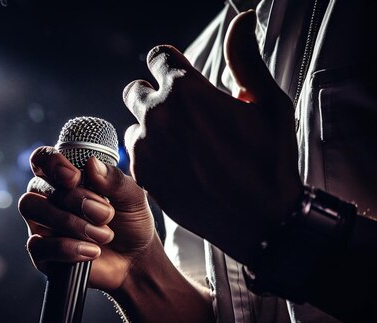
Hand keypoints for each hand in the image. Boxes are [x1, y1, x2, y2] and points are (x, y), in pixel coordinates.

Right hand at [18, 146, 157, 290]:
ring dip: (70, 222)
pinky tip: (92, 251)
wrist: (134, 261)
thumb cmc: (129, 223)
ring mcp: (40, 225)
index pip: (41, 159)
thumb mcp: (132, 198)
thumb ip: (114, 179)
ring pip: (33, 210)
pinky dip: (67, 248)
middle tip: (106, 214)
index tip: (75, 177)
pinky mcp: (41, 254)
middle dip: (74, 199)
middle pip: (38, 186)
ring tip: (104, 235)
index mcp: (65, 178)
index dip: (51, 163)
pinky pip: (37, 245)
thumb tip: (91, 164)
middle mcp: (47, 199)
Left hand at [122, 10, 302, 264]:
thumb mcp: (269, 103)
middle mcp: (157, 116)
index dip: (171, 64)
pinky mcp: (143, 175)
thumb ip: (245, 58)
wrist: (261, 221)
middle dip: (156, 94)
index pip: (158, 57)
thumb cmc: (270, 161)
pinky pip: (135, 153)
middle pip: (136, 89)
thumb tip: (241, 19)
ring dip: (152, 126)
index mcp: (185, 91)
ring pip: (135, 123)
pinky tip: (178, 164)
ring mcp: (146, 148)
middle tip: (183, 111)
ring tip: (184, 143)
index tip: (182, 75)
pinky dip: (151, 153)